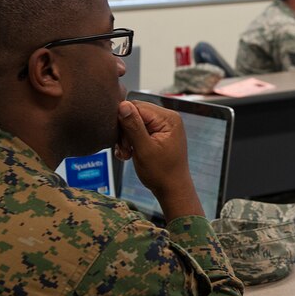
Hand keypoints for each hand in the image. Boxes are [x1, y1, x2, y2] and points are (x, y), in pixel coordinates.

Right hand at [115, 100, 202, 219]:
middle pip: (134, 113)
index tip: (123, 143)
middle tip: (124, 151)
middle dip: (125, 132)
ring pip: (134, 122)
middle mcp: (167, 118)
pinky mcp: (158, 133)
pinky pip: (138, 130)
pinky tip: (129, 154)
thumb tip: (122, 105)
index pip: (137, 106)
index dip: (124, 122)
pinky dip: (131, 142)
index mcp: (168, 118)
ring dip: (126, 139)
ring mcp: (163, 126)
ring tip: (127, 154)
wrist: (172, 189)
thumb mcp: (144, 149)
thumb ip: (133, 126)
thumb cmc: (162, 173)